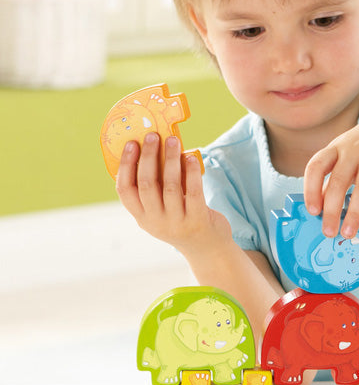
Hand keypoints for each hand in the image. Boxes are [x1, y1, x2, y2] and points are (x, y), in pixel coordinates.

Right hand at [115, 132, 230, 258]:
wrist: (207, 248)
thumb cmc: (182, 220)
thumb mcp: (161, 210)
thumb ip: (155, 188)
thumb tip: (154, 148)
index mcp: (142, 217)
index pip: (125, 190)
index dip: (126, 165)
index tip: (131, 143)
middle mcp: (156, 222)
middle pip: (146, 184)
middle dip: (148, 157)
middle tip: (153, 136)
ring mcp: (177, 223)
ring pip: (170, 186)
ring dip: (171, 160)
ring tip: (173, 141)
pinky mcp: (198, 220)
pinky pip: (193, 192)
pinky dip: (191, 172)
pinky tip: (191, 158)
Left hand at [303, 104, 358, 238]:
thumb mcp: (346, 155)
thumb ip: (334, 178)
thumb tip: (321, 209)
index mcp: (336, 149)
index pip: (316, 167)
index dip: (311, 189)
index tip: (312, 210)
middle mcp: (353, 151)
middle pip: (338, 181)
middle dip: (332, 210)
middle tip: (329, 232)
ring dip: (355, 213)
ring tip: (349, 233)